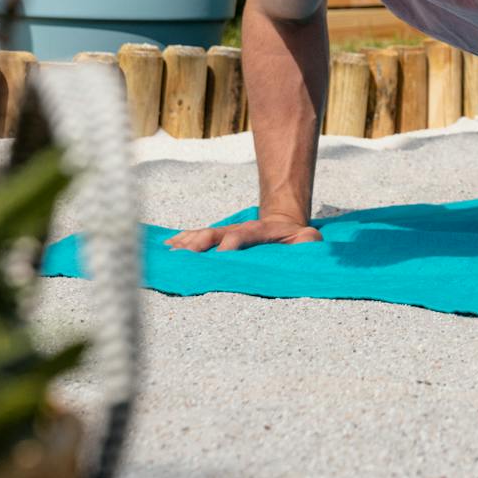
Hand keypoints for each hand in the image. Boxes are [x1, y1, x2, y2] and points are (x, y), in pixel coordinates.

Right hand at [164, 216, 321, 252]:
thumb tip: (307, 240)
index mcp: (260, 231)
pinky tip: (169, 245)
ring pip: (204, 235)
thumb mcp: (308, 239)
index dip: (234, 242)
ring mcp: (226, 233)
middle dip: (201, 243)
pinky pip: (198, 237)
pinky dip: (183, 240)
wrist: (282, 223)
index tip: (223, 253)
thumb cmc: (296, 239)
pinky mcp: (218, 238)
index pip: (244, 235)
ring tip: (171, 250)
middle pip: (216, 234)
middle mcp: (238, 230)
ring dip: (187, 242)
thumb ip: (308, 241)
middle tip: (186, 254)